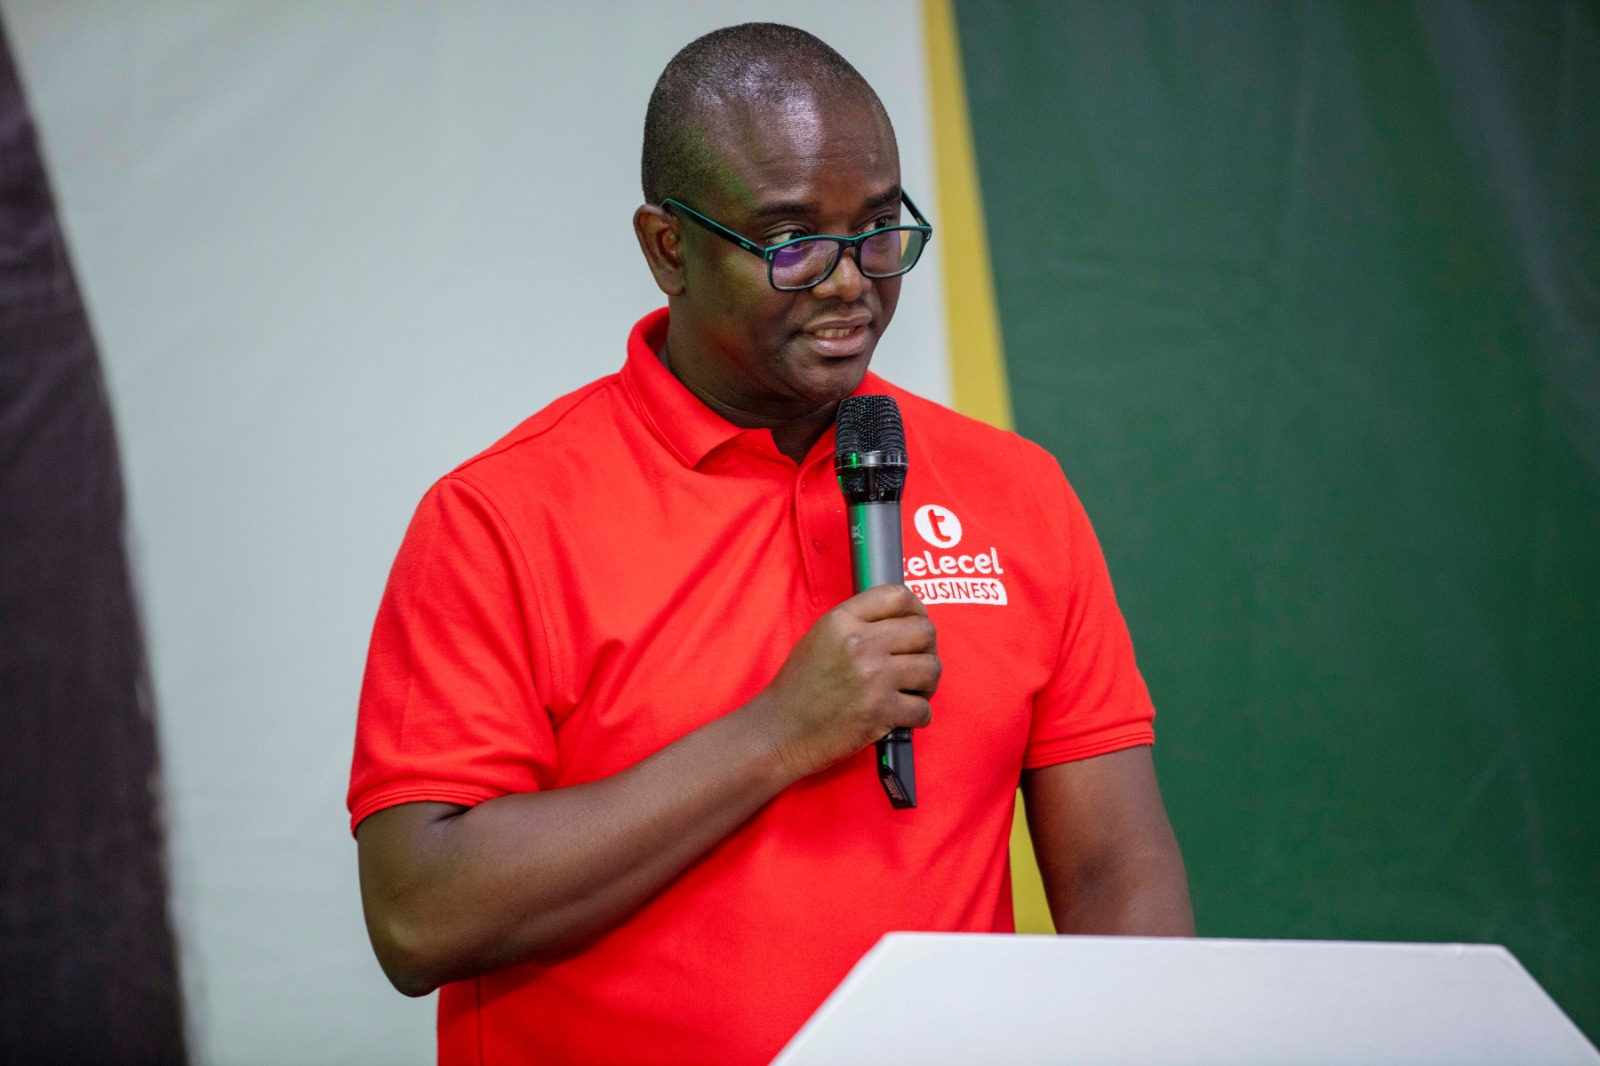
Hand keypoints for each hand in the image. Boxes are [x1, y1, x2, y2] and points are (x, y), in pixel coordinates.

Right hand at [755, 584, 939, 779]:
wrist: (779, 730)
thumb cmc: (799, 686)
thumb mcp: (820, 637)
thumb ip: (857, 622)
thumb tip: (900, 620)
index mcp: (842, 621)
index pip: (899, 596)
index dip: (917, 609)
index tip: (917, 622)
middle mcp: (860, 644)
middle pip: (924, 631)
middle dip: (926, 648)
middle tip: (916, 662)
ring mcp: (873, 678)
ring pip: (931, 668)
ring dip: (926, 682)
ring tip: (912, 690)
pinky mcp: (880, 712)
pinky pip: (923, 709)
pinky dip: (918, 715)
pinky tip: (903, 715)